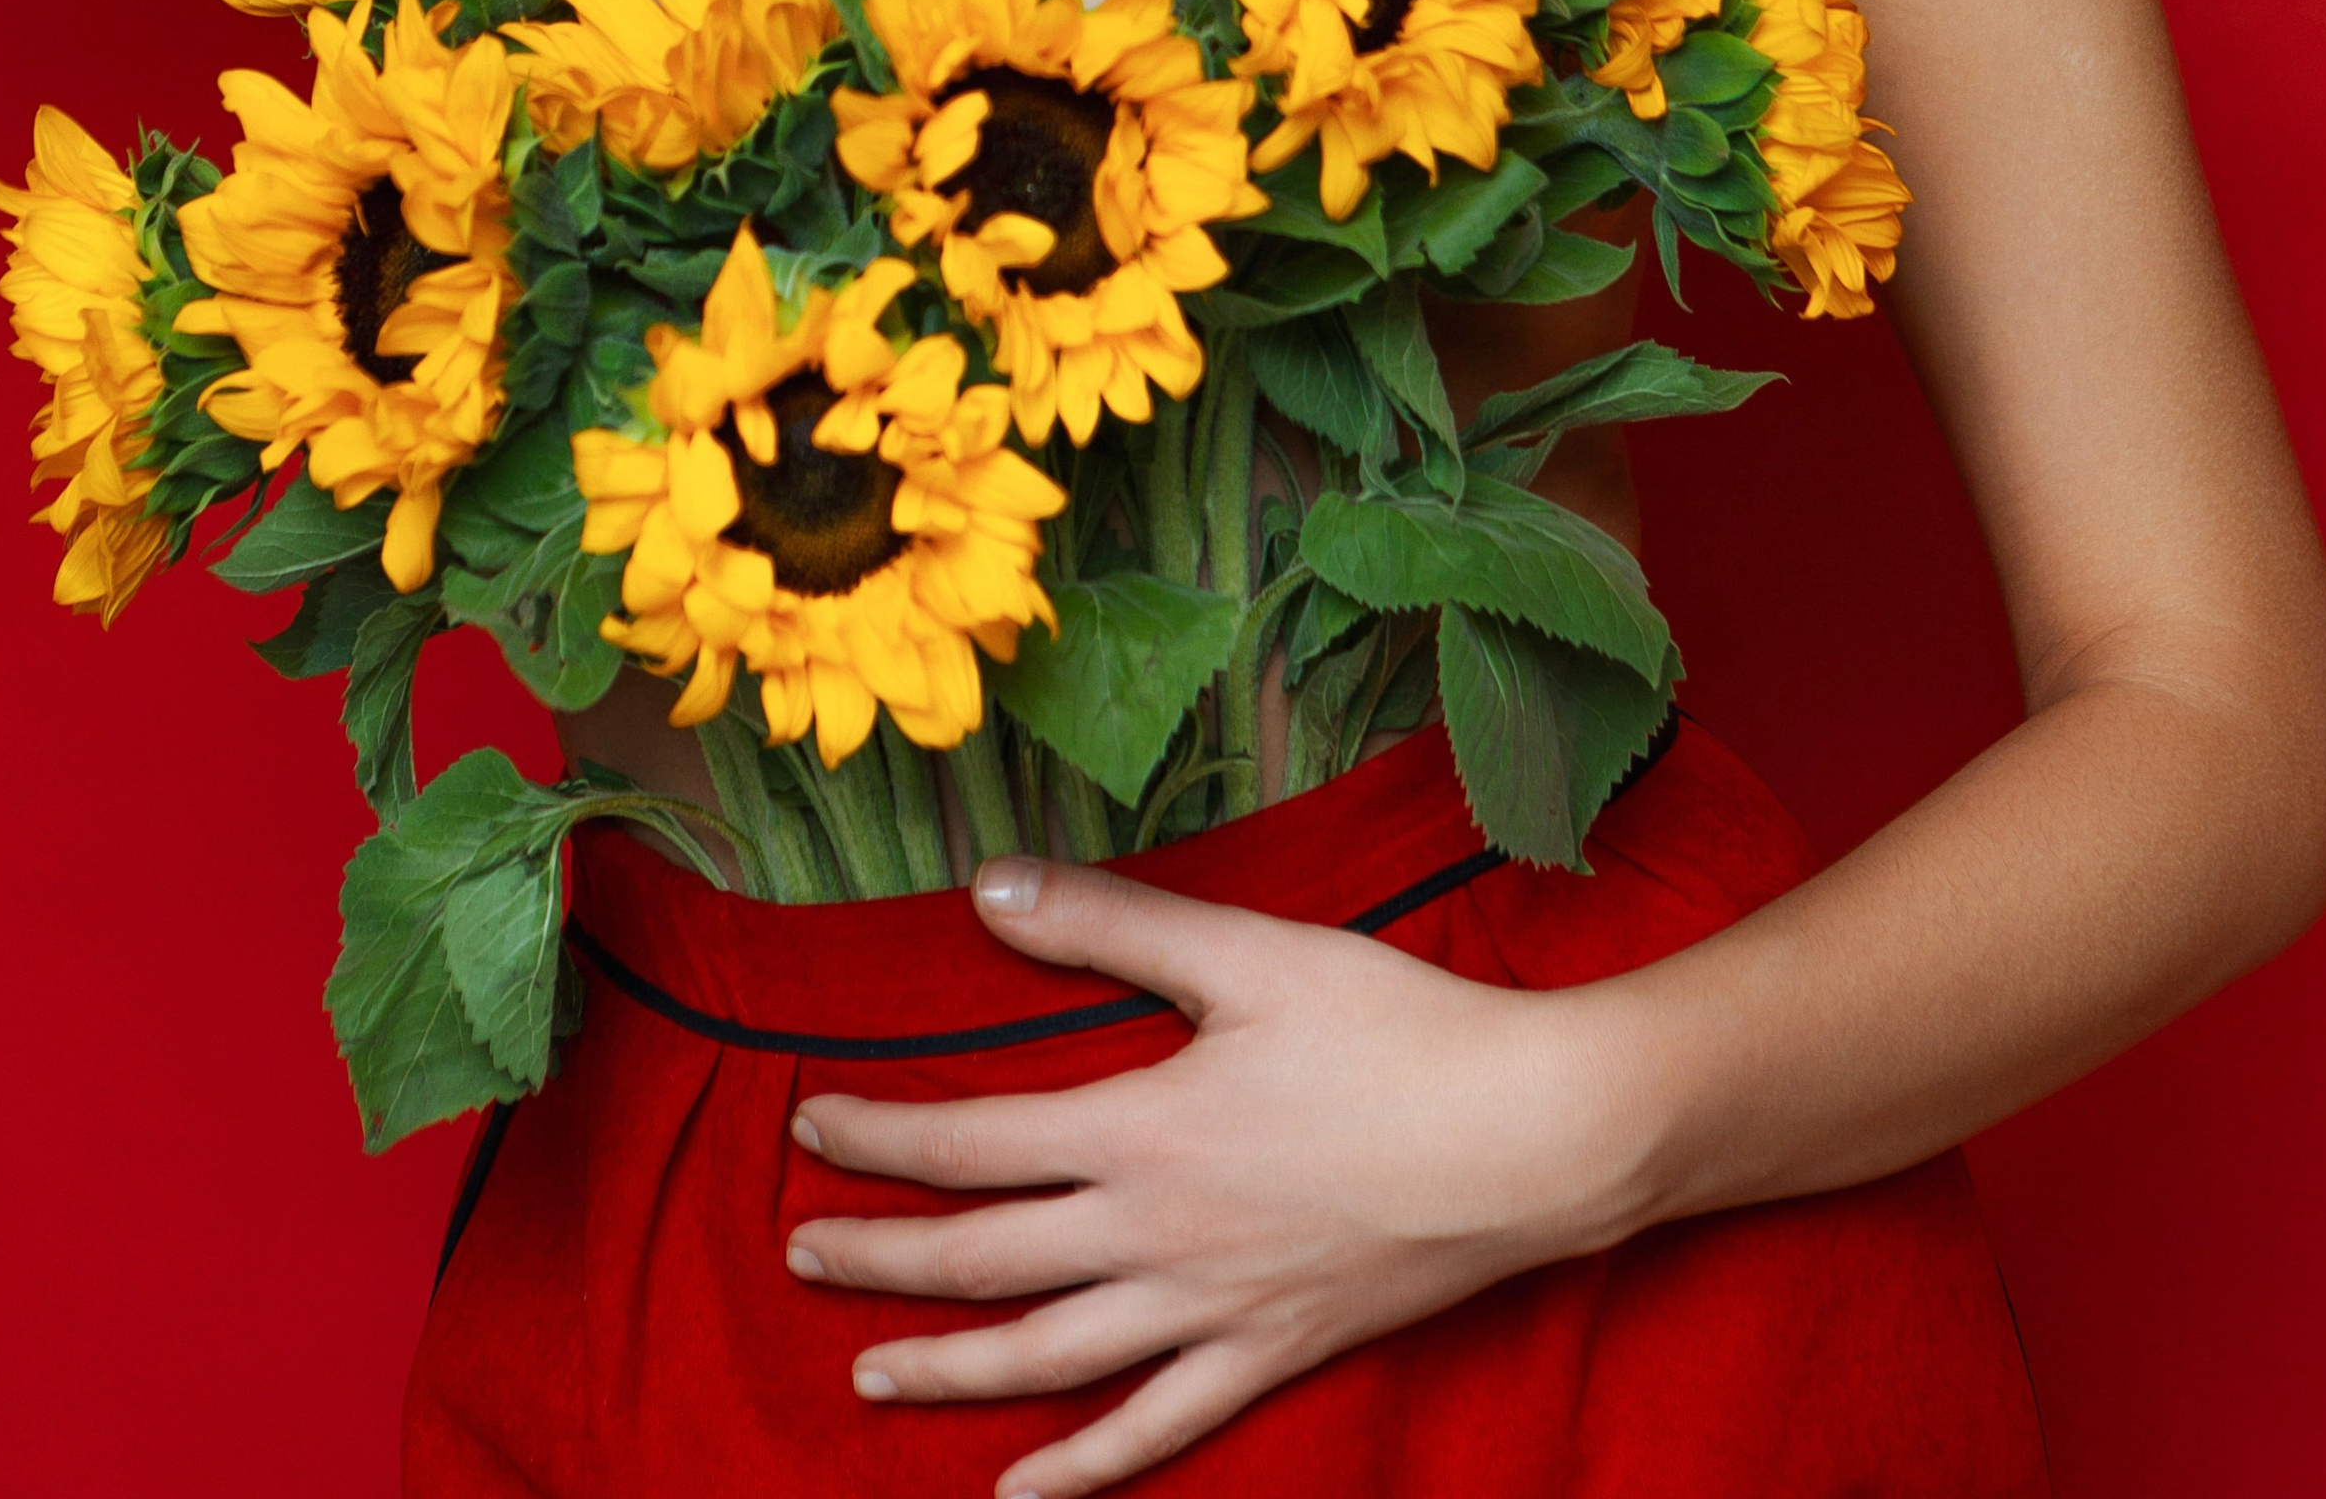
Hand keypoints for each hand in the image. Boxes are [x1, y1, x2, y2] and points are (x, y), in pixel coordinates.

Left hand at [786, 856, 1651, 1497]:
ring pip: (1047, 1359)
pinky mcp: (1270, 1355)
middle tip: (799, 1257)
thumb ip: (1109, 924)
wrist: (1526, 1139)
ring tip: (871, 1376)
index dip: (879, 1138)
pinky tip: (1020, 1495)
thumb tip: (986, 887)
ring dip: (949, 1370)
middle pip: (984, 1258)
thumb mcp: (1245, 952)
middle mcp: (1155, 1235)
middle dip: (880, 1258)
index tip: (808, 1130)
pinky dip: (1079, 1472)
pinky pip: (1155, 1431)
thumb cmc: (1392, 1032)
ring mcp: (1210, 1310)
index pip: (970, 1141)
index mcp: (1141, 1129)